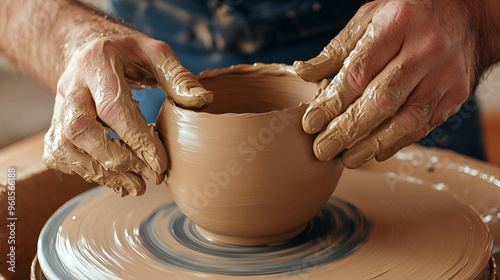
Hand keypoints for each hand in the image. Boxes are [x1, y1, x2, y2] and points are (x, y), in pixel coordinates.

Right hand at [43, 32, 212, 195]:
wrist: (89, 49)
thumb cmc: (127, 53)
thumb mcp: (156, 54)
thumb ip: (178, 77)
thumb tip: (203, 101)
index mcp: (97, 63)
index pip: (113, 107)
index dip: (137, 139)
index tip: (160, 164)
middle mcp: (71, 86)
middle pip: (81, 130)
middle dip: (118, 159)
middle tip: (151, 178)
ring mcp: (59, 106)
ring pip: (66, 147)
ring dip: (100, 173)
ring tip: (135, 186)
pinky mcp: (56, 124)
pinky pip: (60, 154)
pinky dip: (85, 172)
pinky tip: (114, 180)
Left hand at [294, 0, 496, 167]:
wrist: (467, 18)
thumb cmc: (408, 18)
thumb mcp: (370, 20)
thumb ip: (338, 50)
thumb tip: (302, 73)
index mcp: (396, 25)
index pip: (357, 73)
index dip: (331, 103)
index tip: (310, 123)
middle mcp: (425, 49)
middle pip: (381, 100)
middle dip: (347, 130)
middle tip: (323, 150)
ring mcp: (445, 74)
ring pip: (406, 120)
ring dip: (372, 145)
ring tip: (347, 159)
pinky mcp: (456, 95)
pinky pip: (424, 127)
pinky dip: (397, 143)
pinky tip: (376, 152)